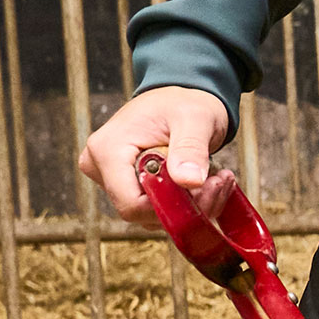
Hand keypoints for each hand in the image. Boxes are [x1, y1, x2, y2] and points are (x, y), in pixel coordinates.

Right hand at [79, 85, 231, 224]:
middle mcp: (101, 168)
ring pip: (154, 216)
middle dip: (187, 204)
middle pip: (143, 213)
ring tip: (217, 177)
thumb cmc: (183, 104)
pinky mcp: (127, 189)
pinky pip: (158, 212)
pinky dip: (189, 203)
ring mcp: (112, 181)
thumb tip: (189, 180)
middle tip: (218, 180)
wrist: (180, 102)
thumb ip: (191, 148)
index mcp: (107, 150)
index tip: (202, 185)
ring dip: (194, 204)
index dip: (169, 206)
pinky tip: (208, 182)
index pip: (131, 204)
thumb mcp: (194, 119)